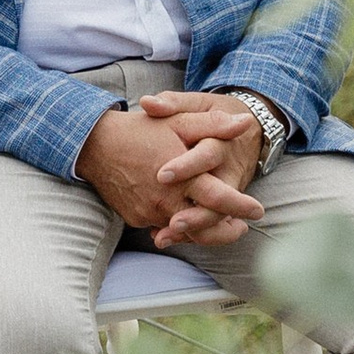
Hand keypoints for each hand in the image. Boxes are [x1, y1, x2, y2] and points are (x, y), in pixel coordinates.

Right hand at [74, 96, 265, 248]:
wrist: (95, 145)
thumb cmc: (140, 131)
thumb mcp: (178, 122)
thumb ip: (214, 126)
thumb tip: (246, 123)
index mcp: (181, 176)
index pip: (219, 198)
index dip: (241, 207)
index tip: (258, 211)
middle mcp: (165, 200)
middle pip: (204, 228)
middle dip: (226, 232)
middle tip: (241, 228)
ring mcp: (149, 212)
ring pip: (183, 231)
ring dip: (202, 229)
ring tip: (218, 223)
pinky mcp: (136, 218)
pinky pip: (161, 226)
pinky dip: (176, 224)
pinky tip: (184, 215)